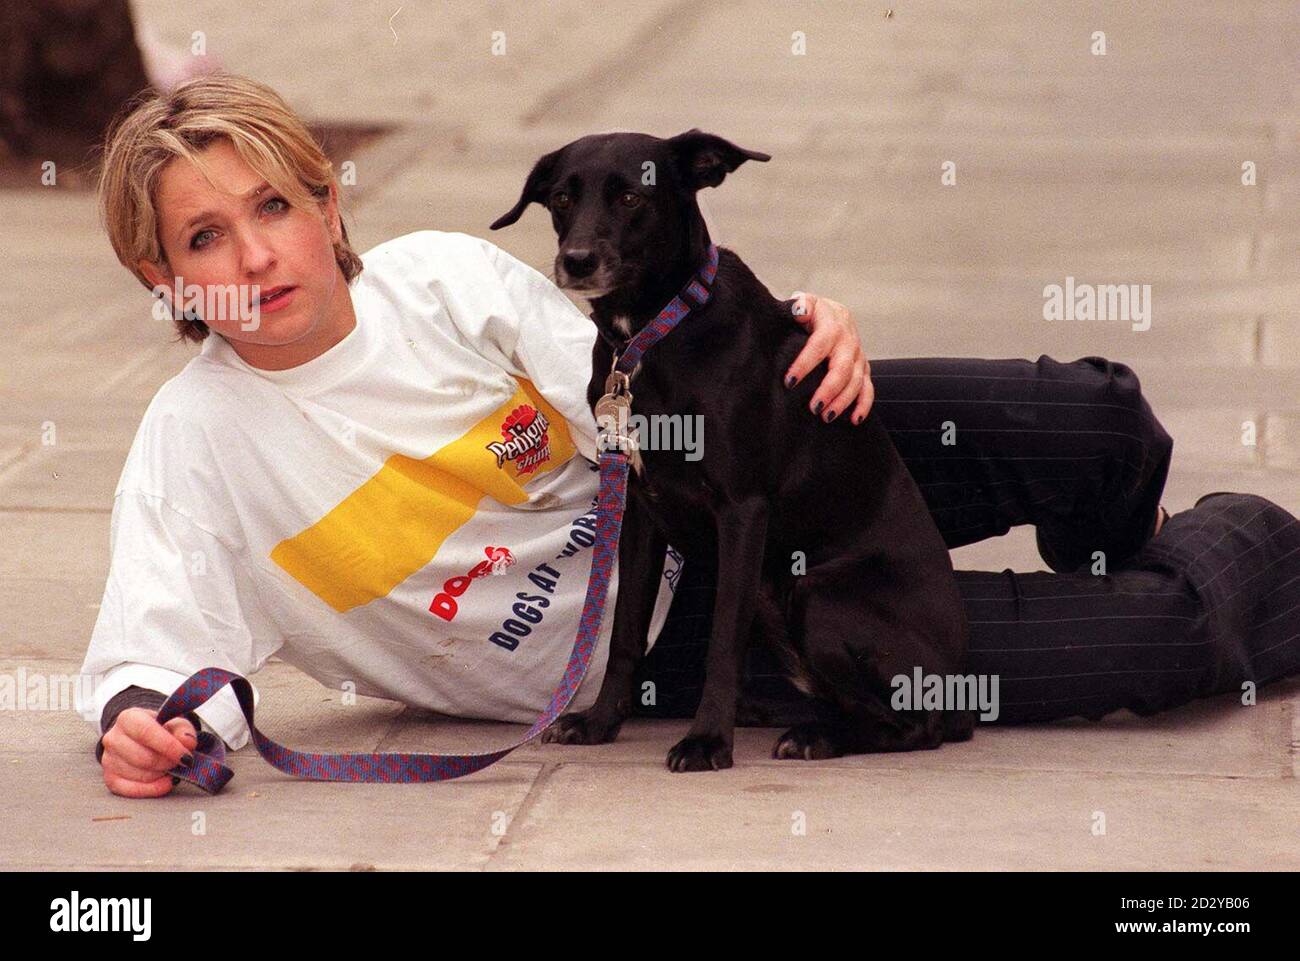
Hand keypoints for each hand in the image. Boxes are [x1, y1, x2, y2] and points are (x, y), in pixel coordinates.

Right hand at [99, 707, 197, 797]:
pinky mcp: (109, 778)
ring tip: (169, 767)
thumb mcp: (176, 724)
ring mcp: (108, 759)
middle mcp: (113, 738)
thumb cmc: (160, 730)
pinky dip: (152, 789)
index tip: (186, 757)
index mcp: (128, 718)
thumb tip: (187, 742)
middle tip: (180, 762)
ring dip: (161, 775)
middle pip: (143, 758)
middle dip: (167, 763)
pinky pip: (131, 790)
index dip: (169, 747)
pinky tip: (164, 782)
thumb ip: (184, 731)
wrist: (143, 739)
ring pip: (139, 775)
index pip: (146, 732)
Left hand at [783, 291, 873, 425]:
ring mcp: (858, 354)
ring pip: (856, 381)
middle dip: (828, 389)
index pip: (819, 345)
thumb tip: (799, 310)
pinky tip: (854, 419)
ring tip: (826, 416)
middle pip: (842, 368)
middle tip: (814, 407)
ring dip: (843, 401)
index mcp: (832, 323)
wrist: (830, 312)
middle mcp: (849, 340)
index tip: (789, 382)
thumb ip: (799, 305)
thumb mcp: (803, 302)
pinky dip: (864, 404)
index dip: (805, 364)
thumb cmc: (810, 311)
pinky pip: (868, 387)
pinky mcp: (863, 367)